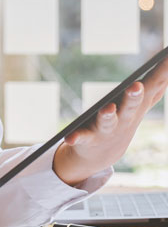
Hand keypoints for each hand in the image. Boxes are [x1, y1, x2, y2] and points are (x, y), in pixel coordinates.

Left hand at [53, 58, 167, 184]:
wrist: (101, 155)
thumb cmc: (123, 121)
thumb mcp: (142, 102)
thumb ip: (158, 83)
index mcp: (138, 105)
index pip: (153, 86)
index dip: (163, 71)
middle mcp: (125, 119)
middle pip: (131, 106)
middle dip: (134, 96)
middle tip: (136, 85)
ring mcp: (106, 130)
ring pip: (107, 122)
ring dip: (107, 116)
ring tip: (107, 108)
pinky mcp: (87, 139)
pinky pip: (81, 138)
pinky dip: (76, 138)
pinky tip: (69, 137)